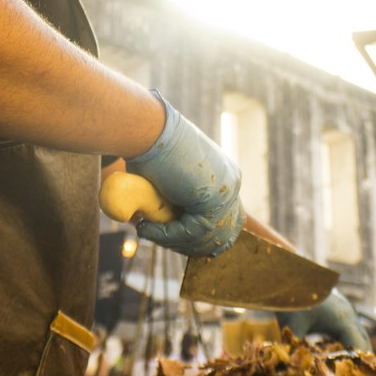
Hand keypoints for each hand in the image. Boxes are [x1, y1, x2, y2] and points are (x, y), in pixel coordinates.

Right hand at [126, 93, 243, 256]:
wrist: (148, 130)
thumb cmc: (148, 148)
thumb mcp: (165, 178)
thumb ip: (168, 200)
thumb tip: (152, 223)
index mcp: (223, 176)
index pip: (222, 219)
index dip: (200, 236)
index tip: (175, 241)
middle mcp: (230, 184)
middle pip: (220, 233)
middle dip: (189, 244)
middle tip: (160, 240)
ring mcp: (226, 192)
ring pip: (204, 236)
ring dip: (172, 241)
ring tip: (146, 230)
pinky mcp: (213, 199)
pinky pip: (191, 231)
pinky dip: (166, 236)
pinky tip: (146, 228)